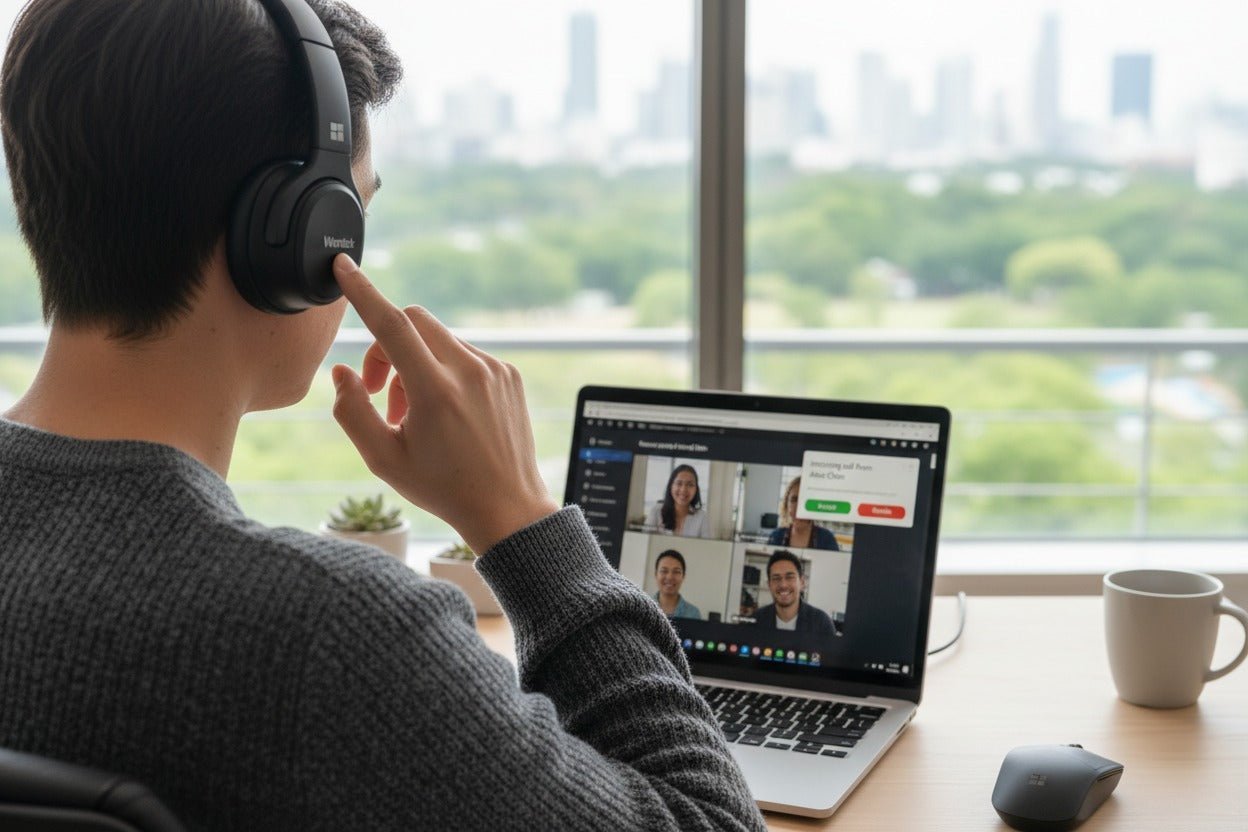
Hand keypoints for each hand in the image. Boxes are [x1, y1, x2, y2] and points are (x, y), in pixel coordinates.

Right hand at [329, 254, 559, 553]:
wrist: (508, 508)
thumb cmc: (443, 487)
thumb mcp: (383, 459)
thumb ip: (352, 411)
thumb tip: (343, 372)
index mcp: (436, 391)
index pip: (391, 324)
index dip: (362, 292)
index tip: (344, 265)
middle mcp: (469, 371)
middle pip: (413, 321)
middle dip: (387, 347)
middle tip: (381, 392)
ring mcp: (494, 369)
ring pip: (439, 339)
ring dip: (416, 364)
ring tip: (417, 415)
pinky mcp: (509, 374)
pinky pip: (465, 354)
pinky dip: (445, 372)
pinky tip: (449, 414)